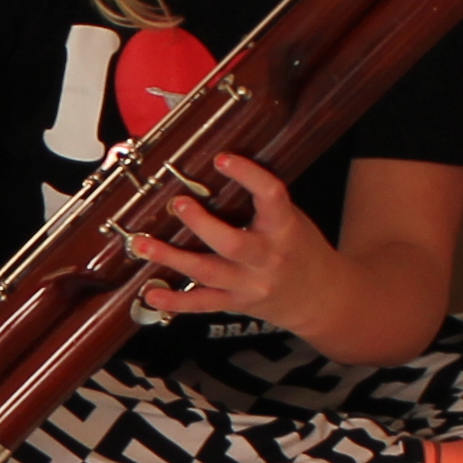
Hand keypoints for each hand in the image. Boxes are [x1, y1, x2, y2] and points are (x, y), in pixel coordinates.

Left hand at [128, 157, 348, 335]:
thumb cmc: (300, 249)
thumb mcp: (292, 219)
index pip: (271, 196)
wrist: (320, 298)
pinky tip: (152, 293)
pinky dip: (175, 301)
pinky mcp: (236, 303)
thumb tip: (217, 170)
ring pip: (207, 272)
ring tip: (142, 244)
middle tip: (177, 203)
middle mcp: (268, 258)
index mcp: (285, 228)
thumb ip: (262, 203)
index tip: (222, 158)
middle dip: (200, 224)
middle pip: (232, 243)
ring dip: (171, 258)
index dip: (248, 175)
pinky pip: (202, 304)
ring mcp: (250, 284)